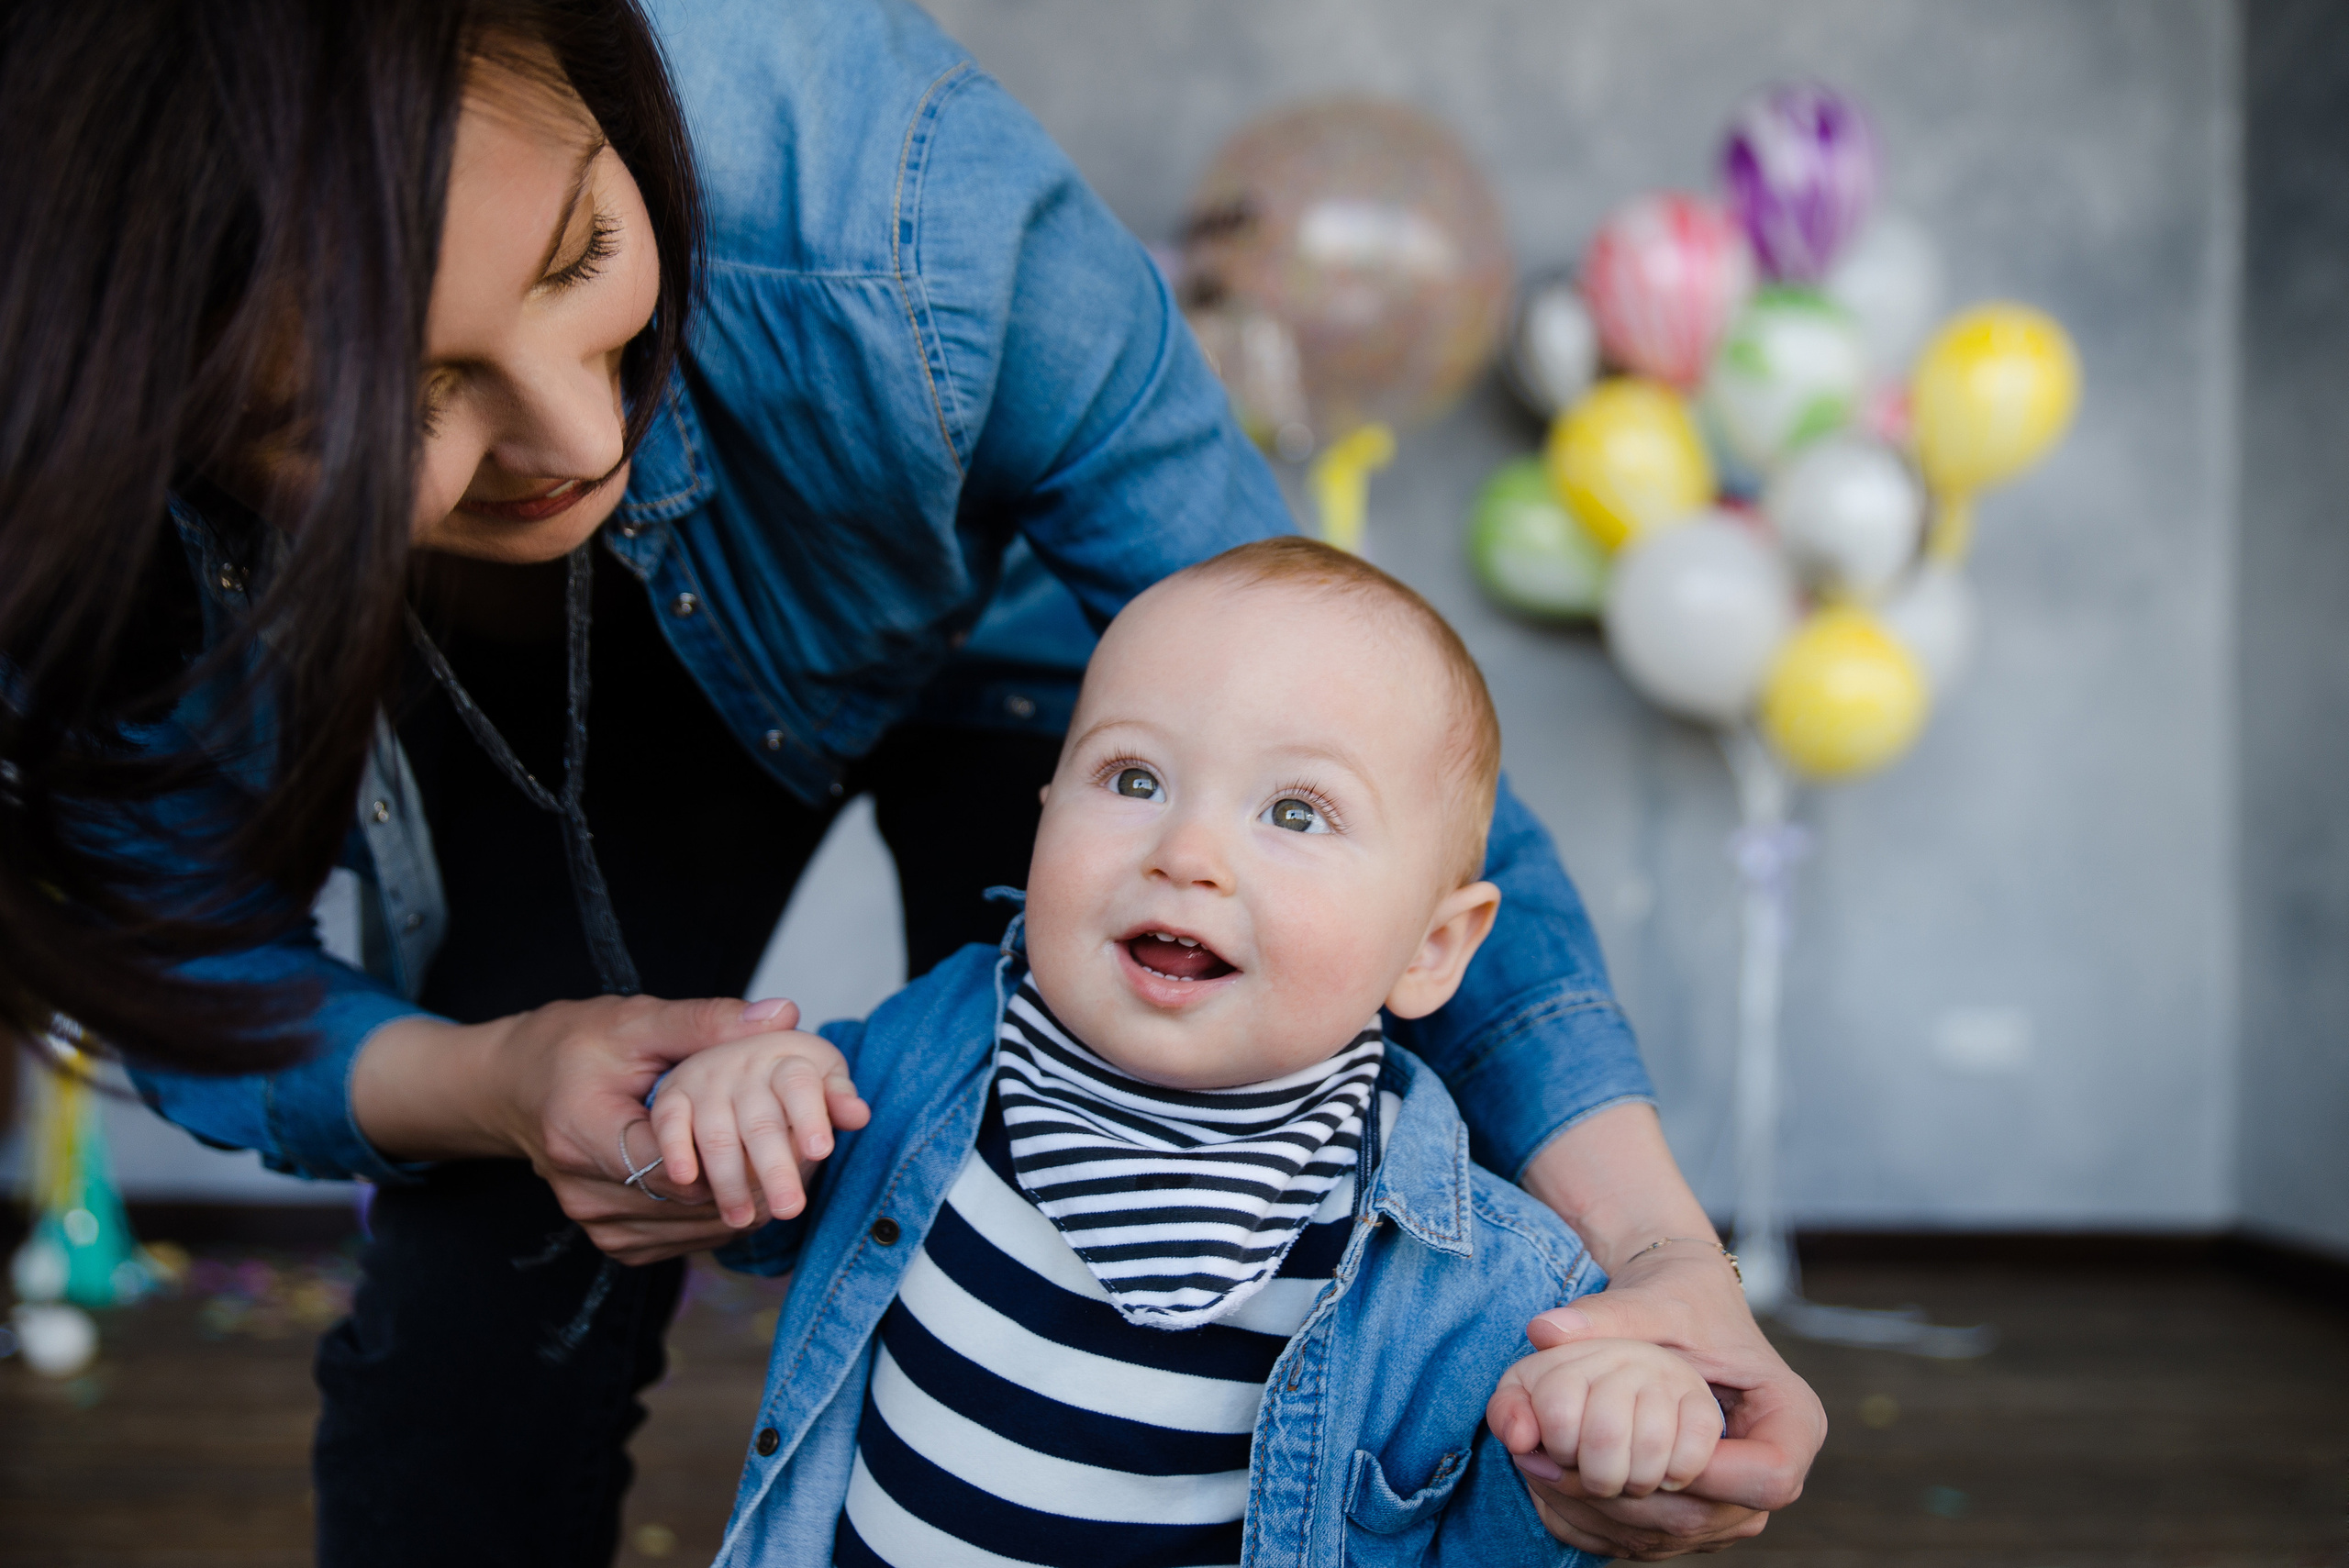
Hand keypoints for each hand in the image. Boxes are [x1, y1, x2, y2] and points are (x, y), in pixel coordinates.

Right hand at [354, 994, 822, 1265]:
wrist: (516, 1085)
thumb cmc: (573, 1046)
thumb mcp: (636, 1020)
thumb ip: (707, 1022)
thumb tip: (783, 1014)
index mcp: (584, 1136)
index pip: (680, 1168)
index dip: (744, 1154)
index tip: (794, 1133)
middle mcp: (584, 1194)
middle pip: (692, 1205)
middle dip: (755, 1179)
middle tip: (810, 1151)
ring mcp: (597, 1225)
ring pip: (695, 1230)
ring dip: (746, 1203)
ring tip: (790, 1165)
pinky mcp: (613, 1240)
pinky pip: (683, 1239)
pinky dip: (721, 1215)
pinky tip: (747, 1182)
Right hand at [648, 1029, 868, 1227]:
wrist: (724, 1044)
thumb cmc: (781, 1069)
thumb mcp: (818, 1069)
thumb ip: (833, 1093)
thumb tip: (859, 1114)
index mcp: (785, 1057)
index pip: (799, 1085)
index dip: (810, 1116)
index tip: (821, 1151)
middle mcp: (744, 1066)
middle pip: (761, 1122)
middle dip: (775, 1169)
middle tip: (790, 1208)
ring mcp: (705, 1080)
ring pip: (717, 1134)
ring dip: (729, 1179)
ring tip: (743, 1218)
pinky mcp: (673, 1094)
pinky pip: (670, 1122)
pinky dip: (676, 1150)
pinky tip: (688, 1180)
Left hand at [1501, 1251, 1823, 1558]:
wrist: (1676, 1300)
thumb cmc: (1678, 1295)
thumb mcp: (1649, 1299)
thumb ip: (1605, 1316)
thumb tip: (1543, 1330)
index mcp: (1793, 1417)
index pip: (1768, 1477)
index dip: (1702, 1474)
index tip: (1632, 1448)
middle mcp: (1776, 1470)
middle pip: (1715, 1517)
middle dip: (1629, 1497)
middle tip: (1555, 1465)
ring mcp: (1737, 1501)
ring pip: (1677, 1535)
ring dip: (1605, 1512)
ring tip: (1546, 1469)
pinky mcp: (1699, 1513)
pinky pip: (1654, 1537)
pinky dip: (1600, 1519)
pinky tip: (1556, 1485)